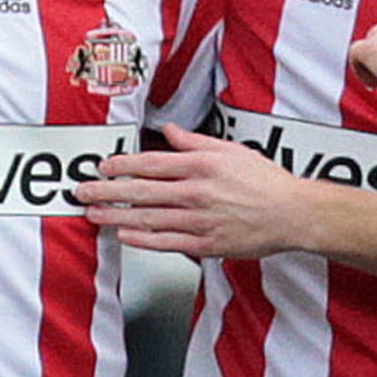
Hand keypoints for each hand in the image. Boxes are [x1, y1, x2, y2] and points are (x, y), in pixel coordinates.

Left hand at [74, 125, 306, 258]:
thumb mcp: (232, 150)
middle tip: (83, 193)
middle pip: (141, 192)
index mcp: (202, 166)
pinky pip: (166, 242)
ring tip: (94, 215)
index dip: (121, 165)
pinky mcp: (207, 244)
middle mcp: (197, 192)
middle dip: (106, 192)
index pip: (151, 163)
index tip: (102, 167)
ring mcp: (200, 220)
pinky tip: (124, 237)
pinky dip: (142, 240)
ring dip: (116, 217)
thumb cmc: (266, 182)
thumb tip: (171, 132)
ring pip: (148, 219)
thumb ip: (196, 142)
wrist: (293, 214)